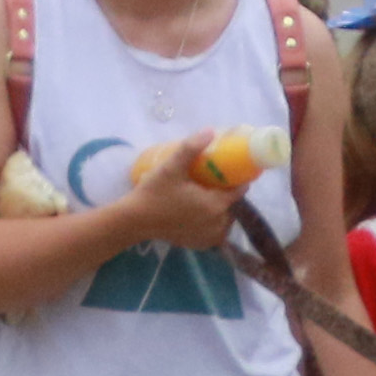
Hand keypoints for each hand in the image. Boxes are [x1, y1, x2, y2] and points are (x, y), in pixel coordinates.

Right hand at [106, 137, 239, 254]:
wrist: (135, 221)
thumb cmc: (154, 193)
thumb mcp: (172, 167)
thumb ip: (191, 148)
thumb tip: (210, 130)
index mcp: (215, 205)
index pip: (239, 191)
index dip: (238, 179)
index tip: (232, 169)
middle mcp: (217, 224)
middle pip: (234, 205)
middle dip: (229, 193)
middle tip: (216, 180)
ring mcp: (208, 237)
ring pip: (226, 220)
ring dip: (223, 209)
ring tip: (210, 195)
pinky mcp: (199, 244)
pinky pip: (215, 232)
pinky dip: (213, 223)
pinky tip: (203, 212)